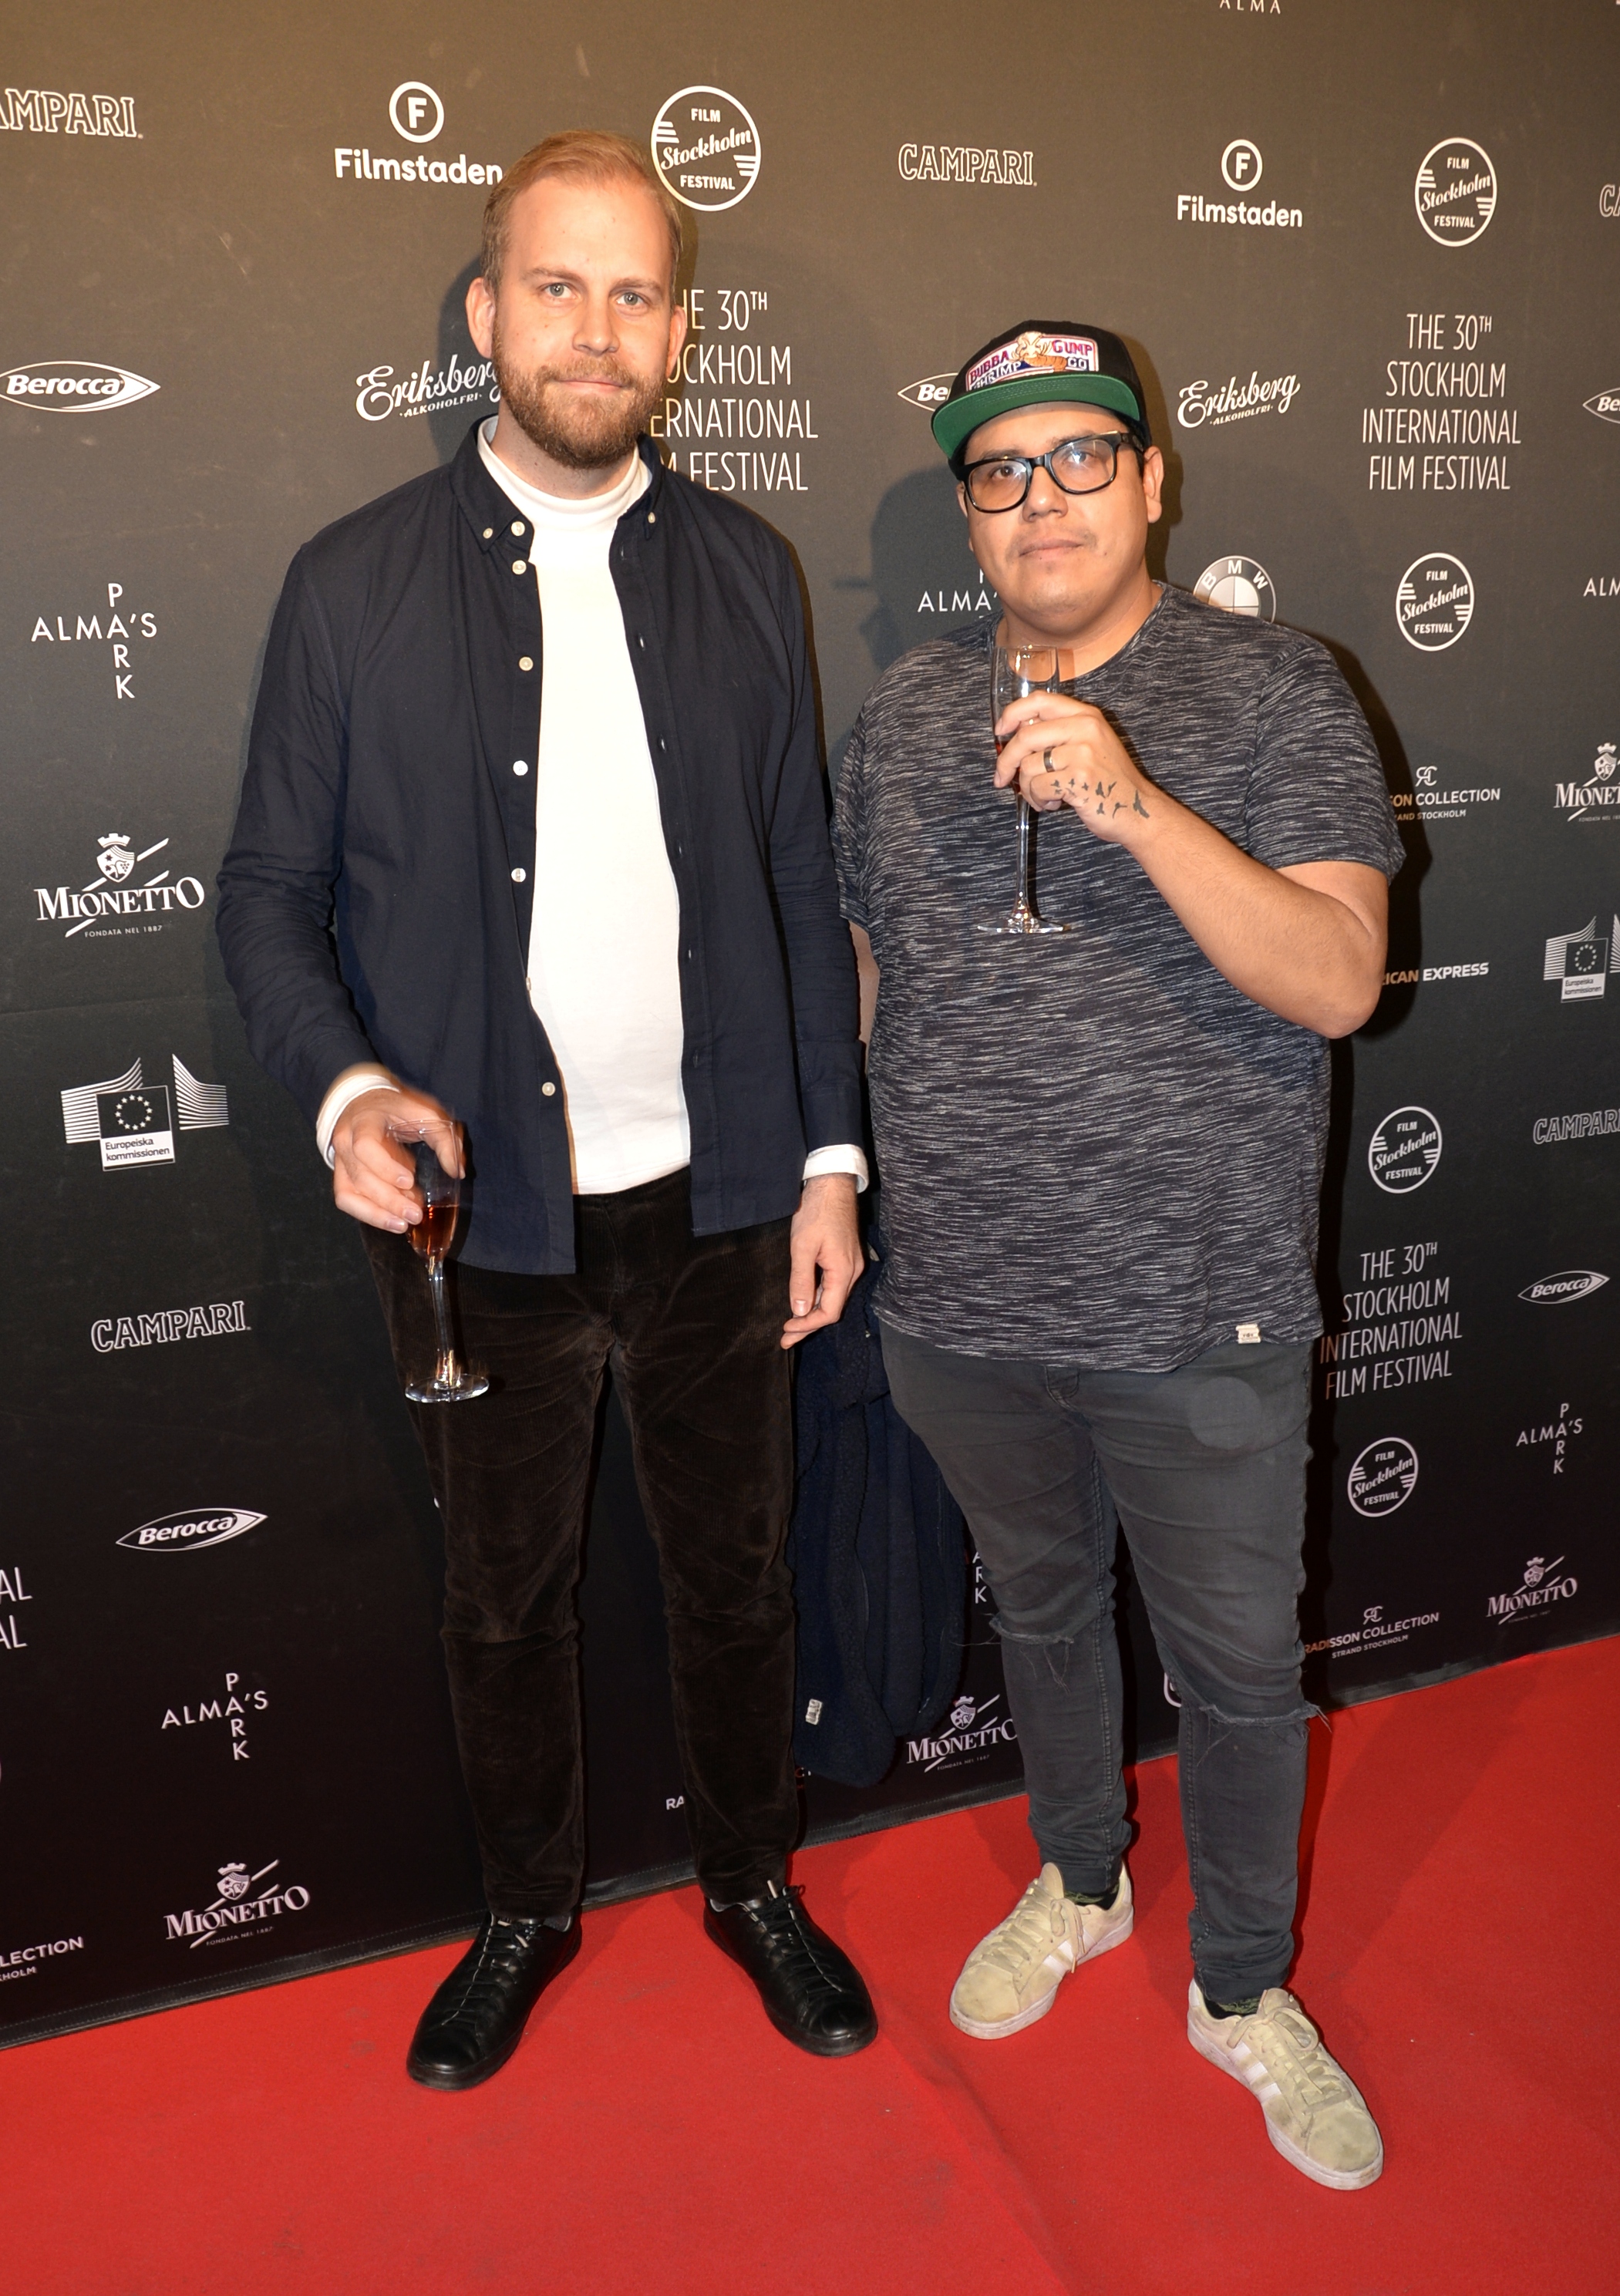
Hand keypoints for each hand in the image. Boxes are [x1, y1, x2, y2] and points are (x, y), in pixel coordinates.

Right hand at [332, 1086, 463, 1231]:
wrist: (365, 1103)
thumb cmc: (397, 1108)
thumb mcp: (425, 1113)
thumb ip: (445, 1139)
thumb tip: (458, 1171)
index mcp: (365, 1121)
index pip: (365, 1146)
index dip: (385, 1167)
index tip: (409, 1180)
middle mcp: (346, 1142)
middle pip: (360, 1177)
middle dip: (389, 1200)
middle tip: (415, 1214)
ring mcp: (341, 1161)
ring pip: (348, 1193)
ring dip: (376, 1213)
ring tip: (403, 1225)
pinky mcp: (342, 1175)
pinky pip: (346, 1200)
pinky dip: (367, 1215)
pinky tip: (391, 1222)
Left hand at [781, 1173, 861, 1348]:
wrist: (832, 1184)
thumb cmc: (817, 1211)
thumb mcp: (802, 1246)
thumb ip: (801, 1280)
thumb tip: (798, 1310)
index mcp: (844, 1271)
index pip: (829, 1311)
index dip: (807, 1324)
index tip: (786, 1329)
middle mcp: (852, 1272)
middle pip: (831, 1308)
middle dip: (807, 1325)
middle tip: (785, 1339)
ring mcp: (850, 1265)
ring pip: (831, 1298)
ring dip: (811, 1312)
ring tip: (790, 1327)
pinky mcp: (844, 1258)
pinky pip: (831, 1285)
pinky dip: (816, 1297)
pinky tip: (803, 1303)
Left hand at [993, 691, 1162, 846]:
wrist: (1138, 809)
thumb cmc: (1109, 781)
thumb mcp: (1091, 744)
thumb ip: (1060, 733)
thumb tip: (1016, 733)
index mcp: (1086, 715)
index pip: (1038, 701)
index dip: (1012, 714)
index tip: (1000, 731)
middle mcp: (1085, 728)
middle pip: (1025, 737)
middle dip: (1006, 761)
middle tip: (1002, 778)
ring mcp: (1083, 753)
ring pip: (1028, 766)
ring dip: (1028, 788)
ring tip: (1045, 796)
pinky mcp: (1078, 778)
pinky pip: (1037, 787)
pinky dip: (1039, 800)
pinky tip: (1055, 803)